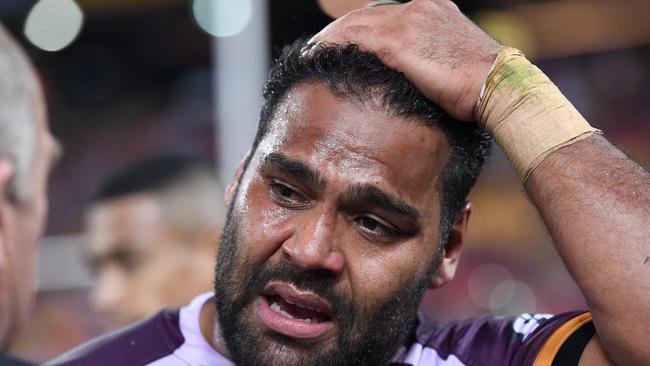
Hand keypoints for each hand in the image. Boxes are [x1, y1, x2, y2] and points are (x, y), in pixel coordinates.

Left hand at [309, 0, 499, 120]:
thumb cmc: (482, 86)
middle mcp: (419, 9)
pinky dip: (331, 45)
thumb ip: (432, 60)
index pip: (386, 15)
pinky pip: (354, 38)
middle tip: (318, 46)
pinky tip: (316, 55)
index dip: (362, 28)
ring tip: (311, 52)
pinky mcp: (399, 42)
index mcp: (433, 11)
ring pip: (356, 23)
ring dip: (330, 37)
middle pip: (367, 14)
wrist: (497, 86)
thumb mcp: (455, 63)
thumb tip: (418, 78)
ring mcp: (409, 22)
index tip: (346, 42)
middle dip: (340, 30)